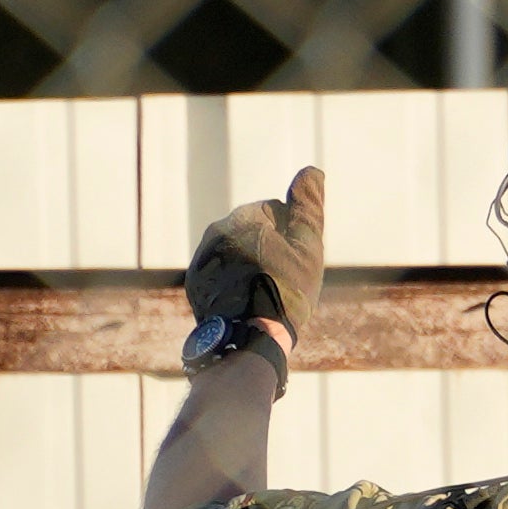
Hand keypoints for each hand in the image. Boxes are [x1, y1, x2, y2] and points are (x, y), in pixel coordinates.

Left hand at [187, 167, 326, 335]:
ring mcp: (202, 258)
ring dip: (251, 263)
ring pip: (235, 251)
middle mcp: (216, 232)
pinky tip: (248, 301)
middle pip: (252, 231)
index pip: (273, 210)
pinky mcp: (196, 282)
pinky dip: (234, 280)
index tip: (297, 260)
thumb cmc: (286, 291)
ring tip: (266, 291)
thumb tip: (311, 171)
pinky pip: (219, 272)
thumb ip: (308, 209)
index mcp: (243, 218)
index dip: (291, 234)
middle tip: (285, 278)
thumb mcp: (307, 249)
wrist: (249, 337)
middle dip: (269, 247)